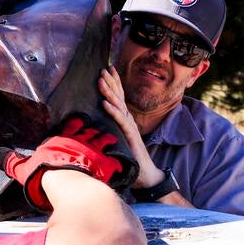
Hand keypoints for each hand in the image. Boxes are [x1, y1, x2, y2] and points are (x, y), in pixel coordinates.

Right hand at [0, 114, 123, 210]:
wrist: (64, 182)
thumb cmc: (42, 174)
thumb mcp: (23, 168)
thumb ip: (12, 161)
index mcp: (61, 140)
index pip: (69, 126)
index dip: (74, 123)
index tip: (78, 120)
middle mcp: (78, 142)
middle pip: (88, 131)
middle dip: (93, 130)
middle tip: (98, 128)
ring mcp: (92, 152)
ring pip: (102, 141)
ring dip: (106, 140)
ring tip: (111, 140)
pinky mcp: (103, 164)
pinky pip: (113, 161)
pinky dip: (116, 161)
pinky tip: (120, 162)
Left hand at [99, 66, 163, 187]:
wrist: (147, 176)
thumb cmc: (132, 160)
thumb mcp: (118, 143)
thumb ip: (111, 133)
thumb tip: (96, 129)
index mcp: (125, 121)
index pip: (119, 99)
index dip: (113, 84)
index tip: (106, 71)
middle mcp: (128, 121)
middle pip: (119, 97)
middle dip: (111, 82)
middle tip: (103, 68)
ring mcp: (130, 128)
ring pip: (119, 106)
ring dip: (109, 92)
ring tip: (101, 80)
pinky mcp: (131, 137)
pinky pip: (121, 121)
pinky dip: (113, 111)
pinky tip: (105, 103)